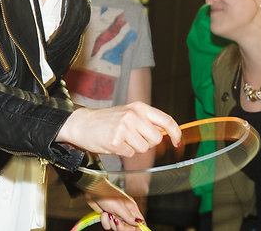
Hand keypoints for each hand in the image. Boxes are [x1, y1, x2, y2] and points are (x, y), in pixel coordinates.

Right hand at [57, 102, 180, 156]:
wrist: (83, 124)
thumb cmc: (108, 120)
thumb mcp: (129, 114)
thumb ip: (148, 122)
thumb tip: (168, 135)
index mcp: (139, 107)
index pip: (166, 120)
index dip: (175, 133)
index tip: (177, 142)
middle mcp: (134, 115)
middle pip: (156, 139)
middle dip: (147, 142)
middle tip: (133, 137)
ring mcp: (125, 128)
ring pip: (143, 149)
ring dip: (134, 148)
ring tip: (121, 138)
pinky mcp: (116, 141)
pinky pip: (130, 154)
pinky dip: (123, 152)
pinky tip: (114, 143)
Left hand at [86, 192, 143, 229]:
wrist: (93, 191)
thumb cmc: (106, 194)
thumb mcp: (119, 207)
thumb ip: (129, 216)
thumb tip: (139, 222)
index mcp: (131, 208)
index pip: (140, 221)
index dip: (138, 227)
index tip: (132, 229)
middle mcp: (125, 213)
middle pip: (129, 227)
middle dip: (121, 226)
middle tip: (116, 220)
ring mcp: (116, 216)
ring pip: (117, 228)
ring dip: (111, 222)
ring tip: (108, 213)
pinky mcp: (108, 218)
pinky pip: (108, 226)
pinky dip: (104, 220)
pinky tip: (103, 213)